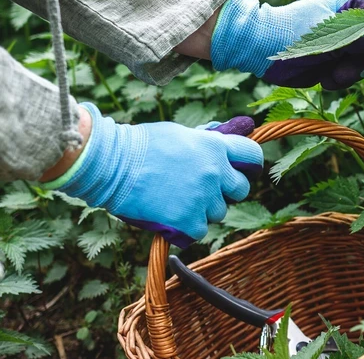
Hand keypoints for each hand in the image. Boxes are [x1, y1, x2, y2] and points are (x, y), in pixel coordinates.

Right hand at [42, 103, 262, 247]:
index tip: (244, 170)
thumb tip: (220, 142)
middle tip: (206, 191)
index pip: (252, 155)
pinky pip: (200, 230)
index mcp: (215, 146)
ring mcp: (204, 197)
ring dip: (204, 210)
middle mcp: (216, 172)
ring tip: (178, 200)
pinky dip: (188, 227)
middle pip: (241, 189)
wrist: (111, 164)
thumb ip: (204, 142)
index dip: (250, 164)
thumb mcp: (179, 133)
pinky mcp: (188, 220)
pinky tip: (171, 216)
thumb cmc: (140, 145)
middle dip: (227, 191)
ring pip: (218, 212)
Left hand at [210, 0, 363, 89]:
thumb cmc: (293, 32)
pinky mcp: (336, 63)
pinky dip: (340, 80)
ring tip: (333, 73)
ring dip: (353, 72)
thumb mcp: (332, 35)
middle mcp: (352, 24)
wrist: (260, 49)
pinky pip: (351, 75)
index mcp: (353, 6)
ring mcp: (344, 44)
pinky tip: (324, 77)